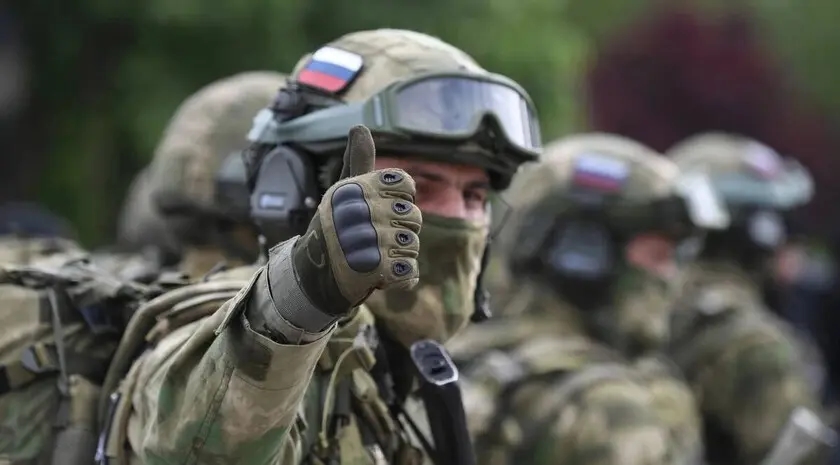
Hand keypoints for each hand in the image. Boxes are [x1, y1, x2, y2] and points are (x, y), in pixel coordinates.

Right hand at [292, 125, 421, 315]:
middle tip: (373, 240)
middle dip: (400, 232)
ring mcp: (370, 240)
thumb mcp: (344, 193)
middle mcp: (362, 210)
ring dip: (399, 256)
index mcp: (358, 189)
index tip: (383, 210)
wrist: (314, 275)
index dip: (402, 199)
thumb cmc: (334, 229)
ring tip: (375, 258)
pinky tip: (382, 275)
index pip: (405, 184)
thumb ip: (358, 161)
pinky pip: (410, 270)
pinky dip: (401, 277)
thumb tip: (359, 126)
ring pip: (414, 244)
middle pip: (414, 217)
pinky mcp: (377, 269)